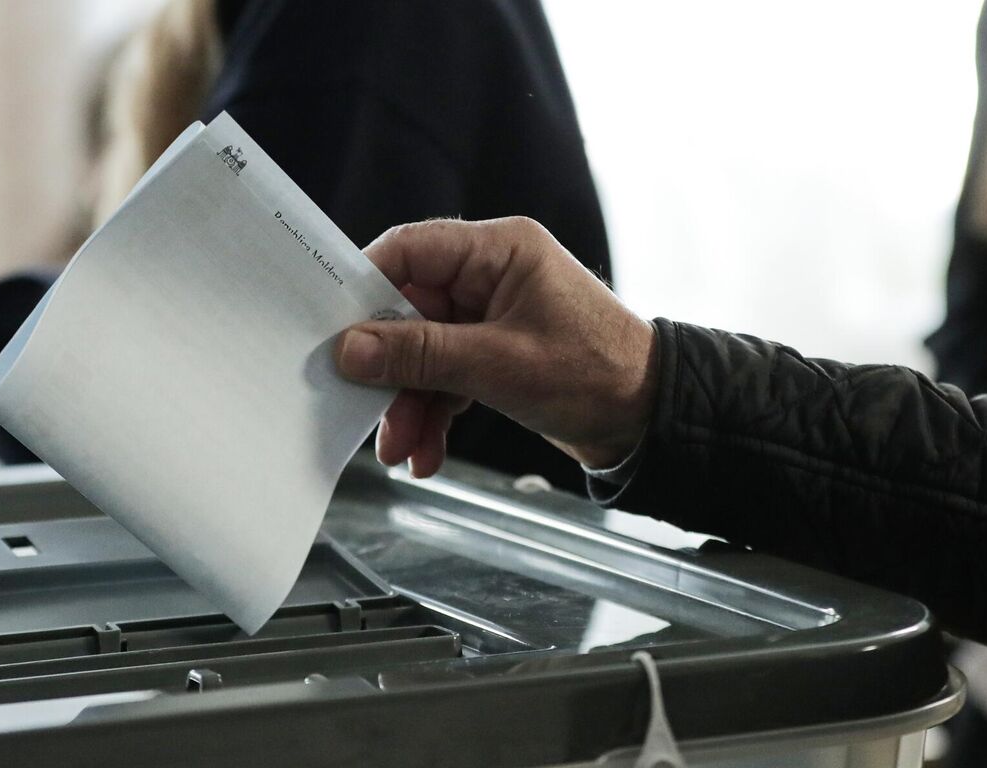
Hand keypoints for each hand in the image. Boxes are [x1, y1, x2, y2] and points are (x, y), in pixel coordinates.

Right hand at [335, 217, 658, 476]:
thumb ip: (421, 355)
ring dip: (409, 402)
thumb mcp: (498, 365)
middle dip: (390, 369)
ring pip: (425, 351)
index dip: (366, 286)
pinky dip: (434, 412)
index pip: (411, 251)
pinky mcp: (496, 353)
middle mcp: (493, 274)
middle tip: (365, 408)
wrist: (653, 421)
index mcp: (501, 249)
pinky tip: (428, 451)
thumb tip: (352, 349)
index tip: (333, 328)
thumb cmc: (599, 374)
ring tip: (402, 449)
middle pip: (411, 311)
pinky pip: (446, 375)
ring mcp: (493, 315)